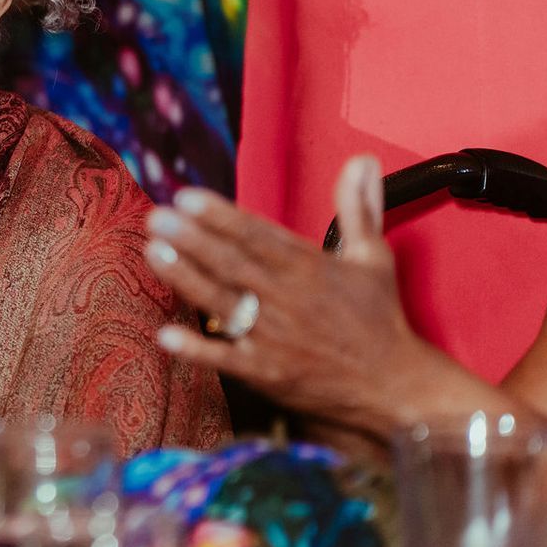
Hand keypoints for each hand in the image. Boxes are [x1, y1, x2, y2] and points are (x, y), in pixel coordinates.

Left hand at [141, 156, 442, 433]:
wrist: (394, 387)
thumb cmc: (379, 318)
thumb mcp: (373, 257)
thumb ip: (359, 206)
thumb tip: (363, 160)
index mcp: (310, 269)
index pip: (258, 236)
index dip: (222, 217)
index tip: (188, 197)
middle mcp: (288, 300)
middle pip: (232, 265)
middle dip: (191, 240)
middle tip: (156, 217)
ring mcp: (275, 338)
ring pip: (222, 303)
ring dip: (185, 278)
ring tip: (152, 252)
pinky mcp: (267, 373)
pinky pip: (227, 360)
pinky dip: (197, 349)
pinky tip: (164, 335)